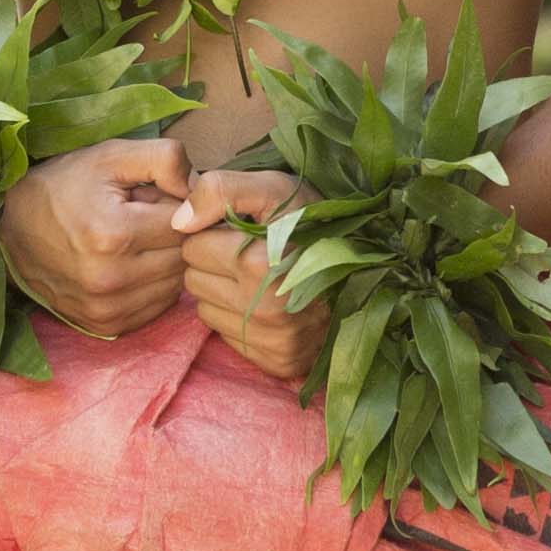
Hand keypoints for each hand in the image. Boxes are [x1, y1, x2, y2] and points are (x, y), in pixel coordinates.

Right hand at [0, 137, 194, 338]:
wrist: (10, 227)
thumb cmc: (64, 186)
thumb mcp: (110, 156)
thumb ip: (164, 159)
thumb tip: (200, 188)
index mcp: (115, 235)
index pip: (186, 224)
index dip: (179, 206)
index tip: (156, 197)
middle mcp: (112, 279)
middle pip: (183, 257)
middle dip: (174, 233)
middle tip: (146, 217)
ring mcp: (107, 308)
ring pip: (175, 284)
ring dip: (166, 261)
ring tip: (137, 240)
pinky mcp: (105, 326)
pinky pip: (157, 306)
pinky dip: (154, 286)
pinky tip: (132, 265)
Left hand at [176, 165, 316, 384]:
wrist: (372, 274)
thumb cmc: (318, 225)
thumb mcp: (275, 188)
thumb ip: (221, 190)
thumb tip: (179, 222)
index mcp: (259, 261)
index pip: (192, 245)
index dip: (212, 233)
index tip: (240, 232)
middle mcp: (264, 306)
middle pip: (193, 279)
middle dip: (213, 264)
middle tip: (248, 254)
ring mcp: (272, 339)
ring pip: (205, 309)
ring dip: (223, 292)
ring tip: (258, 280)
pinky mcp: (278, 361)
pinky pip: (225, 336)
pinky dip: (238, 319)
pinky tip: (265, 305)